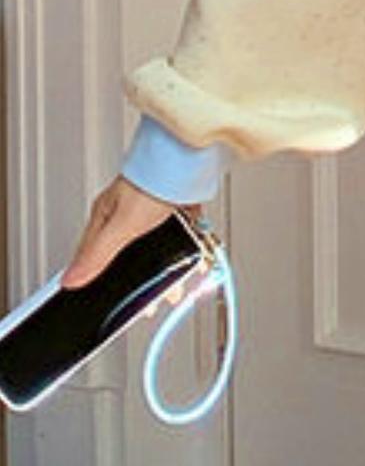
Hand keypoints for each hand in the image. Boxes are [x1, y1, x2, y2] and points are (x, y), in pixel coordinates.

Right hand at [62, 177, 205, 309]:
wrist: (187, 162)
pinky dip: (184, 254)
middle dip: (141, 282)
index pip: (92, 257)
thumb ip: (98, 254)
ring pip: (155, 252)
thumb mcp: (122, 226)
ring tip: (176, 286)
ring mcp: (151, 215)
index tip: (106, 302)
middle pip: (128, 258)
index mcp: (105, 220)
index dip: (98, 280)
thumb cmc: (152, 183)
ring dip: (167, 270)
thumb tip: (71, 279)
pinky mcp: (174, 213)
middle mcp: (126, 217)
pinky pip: (177, 241)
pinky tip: (192, 262)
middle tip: (152, 301)